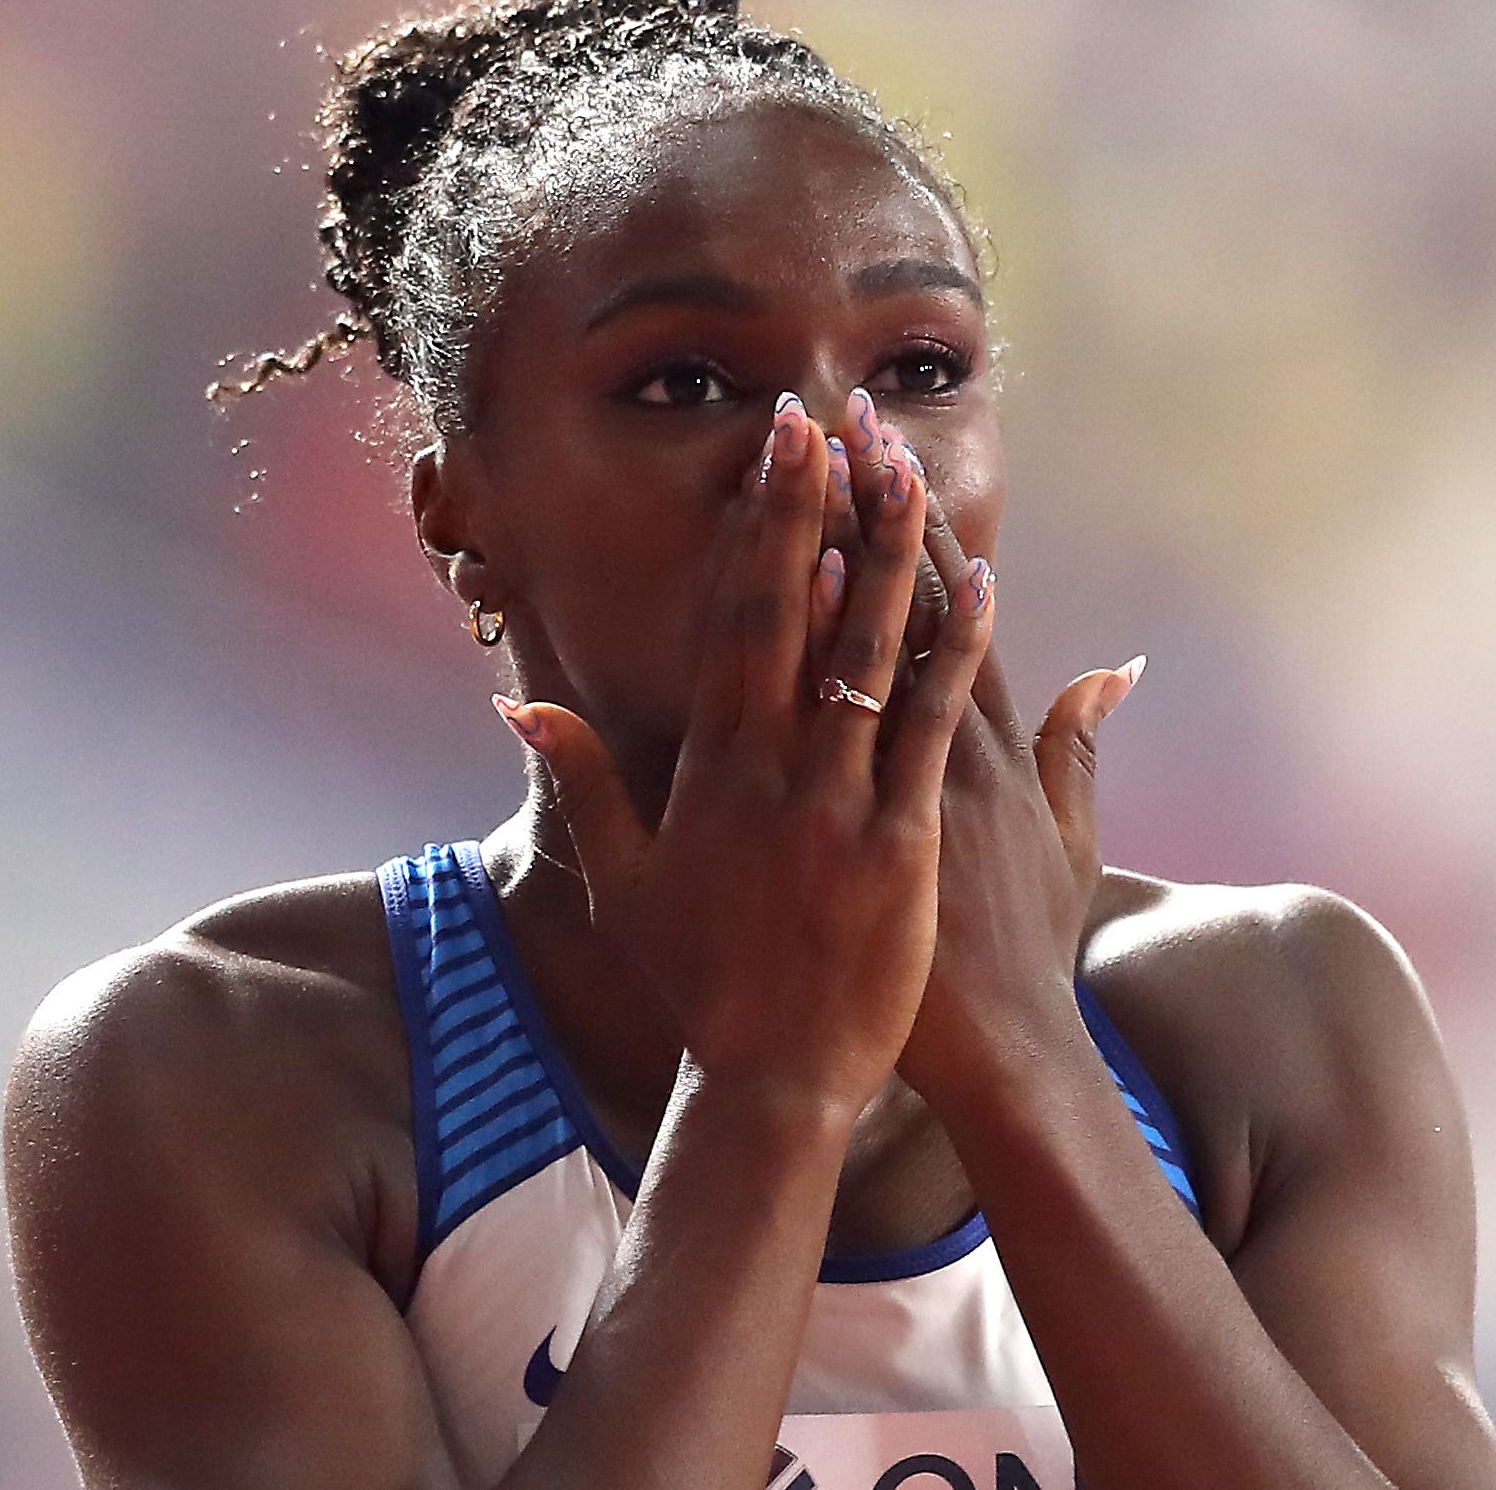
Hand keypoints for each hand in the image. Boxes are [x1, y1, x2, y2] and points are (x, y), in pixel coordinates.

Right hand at [493, 395, 996, 1116]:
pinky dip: (953, 653)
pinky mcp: (899, 842)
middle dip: (812, 506)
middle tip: (827, 415)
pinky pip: (928, 728)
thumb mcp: (622, 880)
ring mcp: (837, 801)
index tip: (770, 452)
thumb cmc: (699, 983)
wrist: (770, 1080)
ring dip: (888, 553)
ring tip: (905, 467)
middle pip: (794, 611)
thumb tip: (515, 697)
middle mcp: (770, 767)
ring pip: (867, 653)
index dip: (754, 527)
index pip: (734, 619)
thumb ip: (581, 778)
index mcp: (710, 768)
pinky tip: (980, 585)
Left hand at [842, 414, 1142, 1105]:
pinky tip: (822, 573)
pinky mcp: (884, 816)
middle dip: (882, 504)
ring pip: (886, 638)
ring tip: (828, 459)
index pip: (954, 609)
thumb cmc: (1028, 951)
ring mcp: (918, 775)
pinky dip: (847, 643)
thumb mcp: (1070, 843)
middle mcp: (955, 742)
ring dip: (856, 543)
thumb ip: (1080, 747)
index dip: (920, 528)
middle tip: (850, 412)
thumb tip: (1114, 665)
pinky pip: (861, 712)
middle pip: (915, 601)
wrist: (1005, 1046)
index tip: (890, 451)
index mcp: (990, 746)